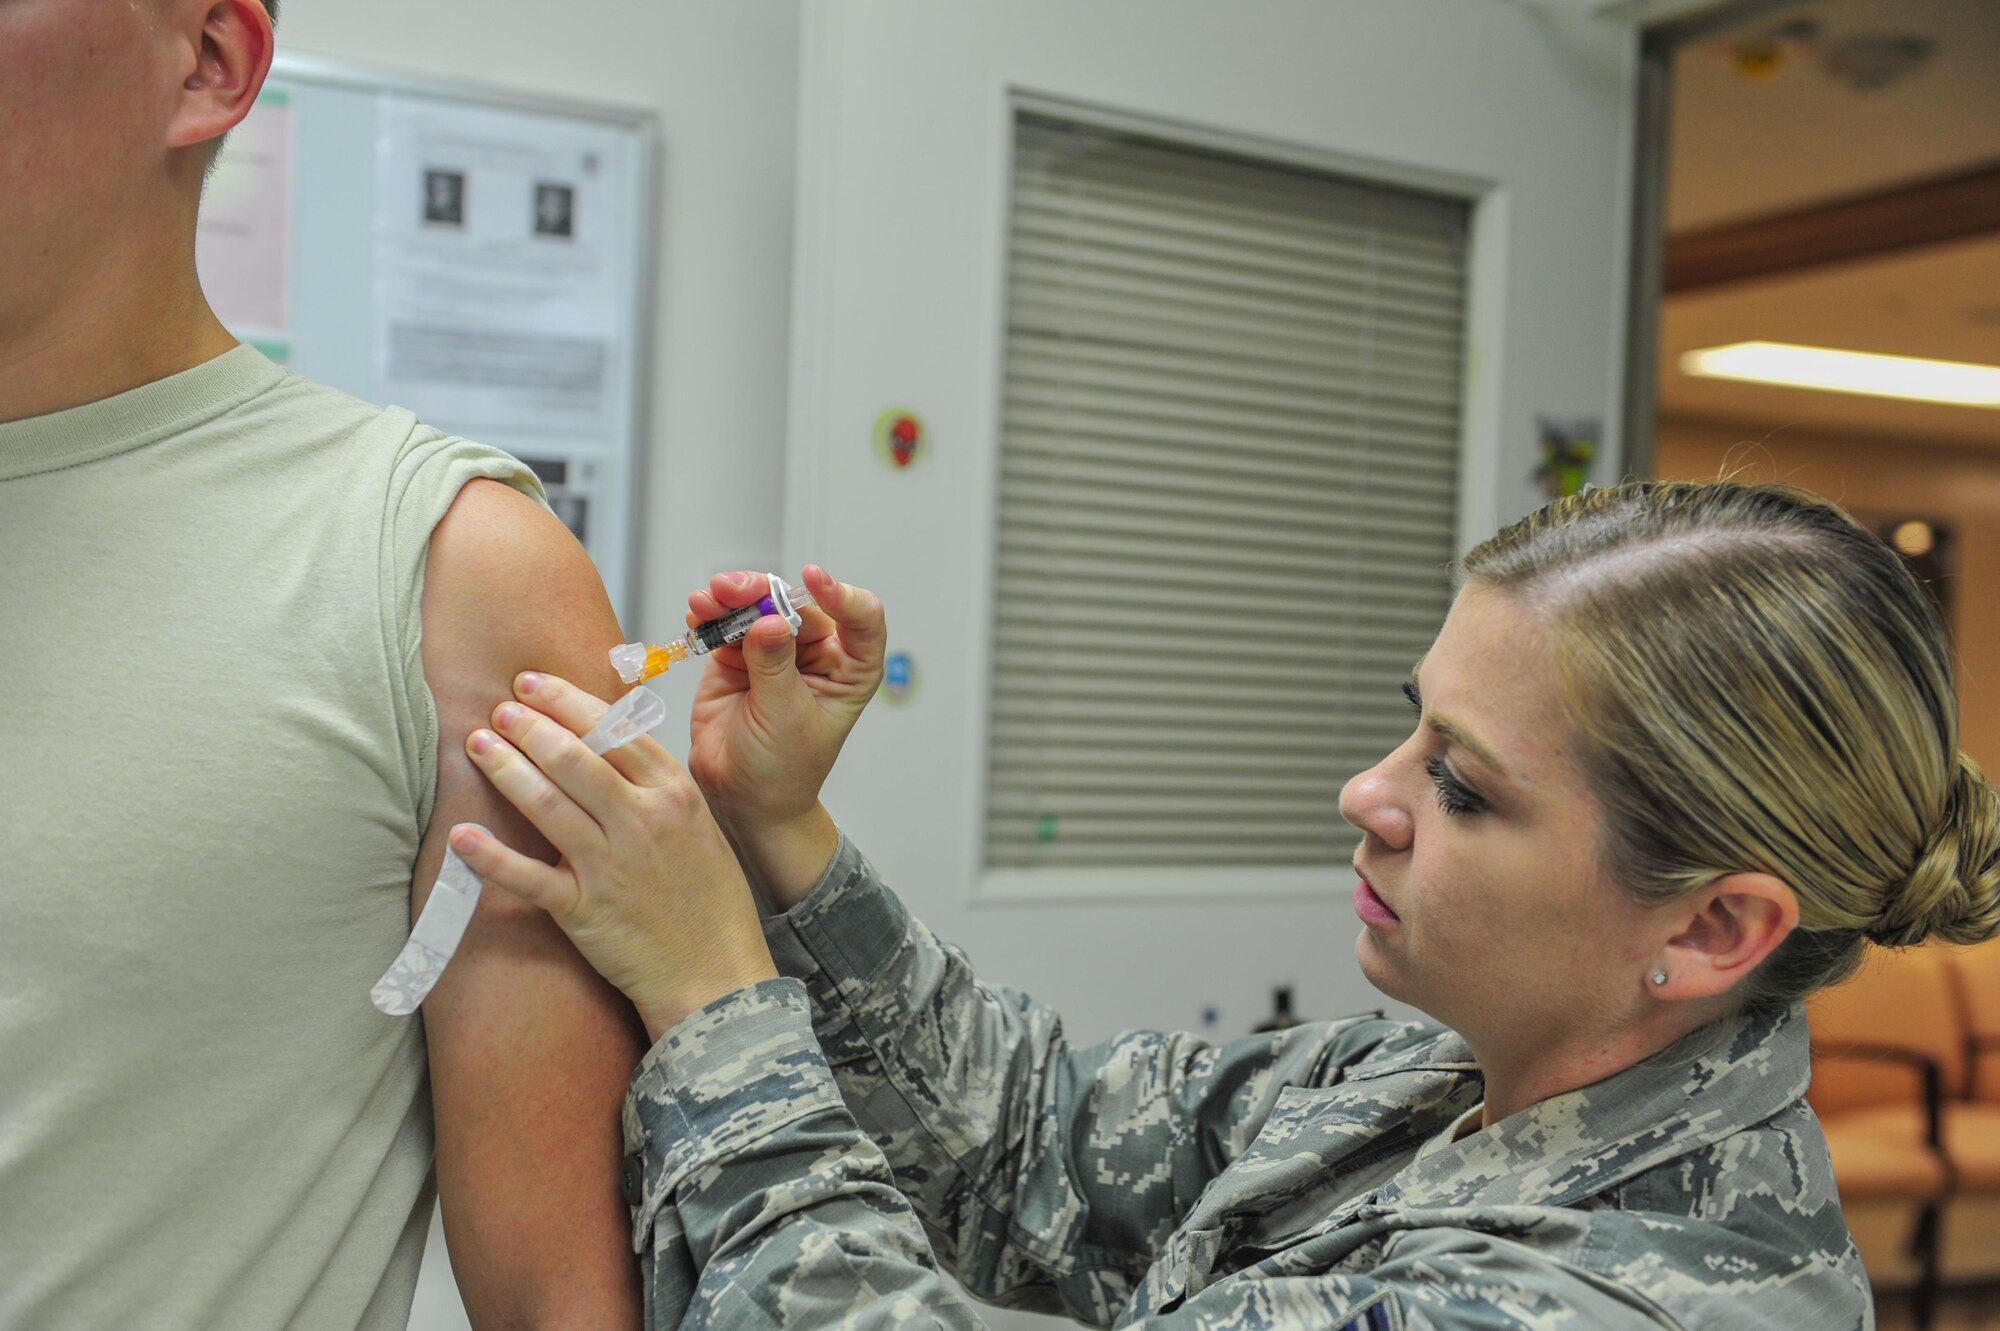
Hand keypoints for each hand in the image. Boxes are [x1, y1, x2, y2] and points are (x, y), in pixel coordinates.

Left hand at [452, 672, 777, 1040]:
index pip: (614, 730)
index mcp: (674, 794)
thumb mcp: (698, 825)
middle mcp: (642, 822)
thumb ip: (656, 787)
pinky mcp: (584, 911)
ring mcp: (611, 866)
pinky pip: (528, 877)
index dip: (566, 701)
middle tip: (499, 708)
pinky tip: (461, 835)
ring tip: (478, 743)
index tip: (532, 683)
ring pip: (547, 804)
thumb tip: (608, 745)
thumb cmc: (709, 900)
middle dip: (530, 726)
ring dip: (505, 769)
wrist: (717, 972)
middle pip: (575, 758)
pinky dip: (489, 858)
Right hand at [686, 566, 884, 902]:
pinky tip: (698, 613)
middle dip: (764, 590)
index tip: (814, 580)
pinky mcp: (738, 654)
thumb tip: (769, 621)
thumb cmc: (782, 768)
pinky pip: (726, 622)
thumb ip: (775, 667)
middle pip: (797, 603)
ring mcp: (775, 650)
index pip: (861, 617)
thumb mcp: (784, 717)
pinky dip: (711, 613)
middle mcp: (816, 652)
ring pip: (759, 604)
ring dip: (732, 596)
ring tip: (708, 600)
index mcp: (849, 668)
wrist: (742, 797)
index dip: (841, 593)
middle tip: (733, 590)